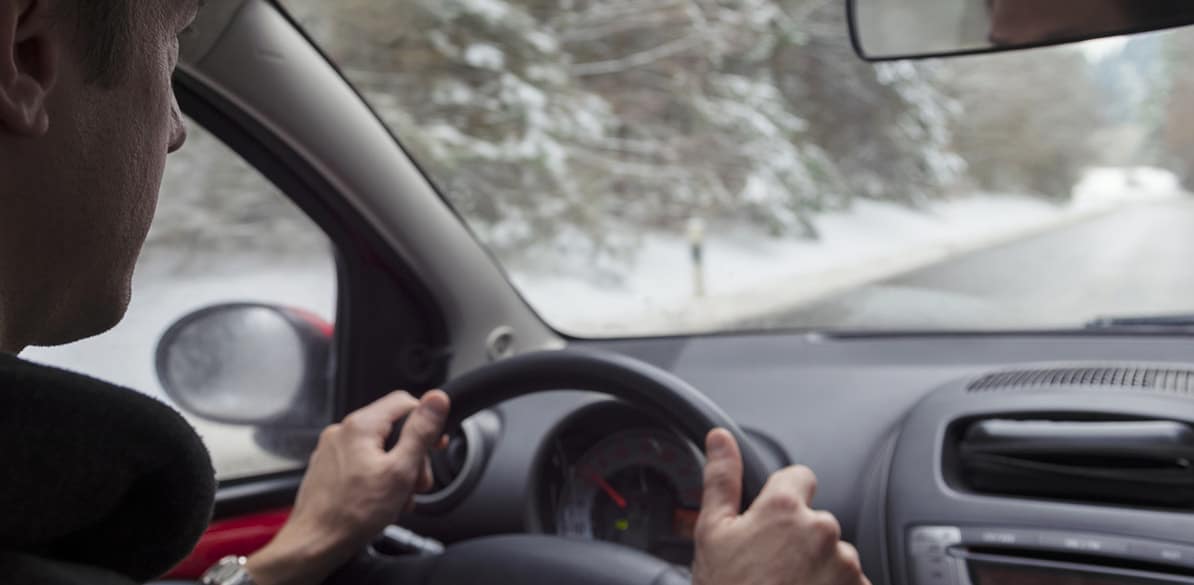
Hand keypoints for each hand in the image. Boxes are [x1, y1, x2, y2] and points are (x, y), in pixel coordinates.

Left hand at [245, 390, 449, 584]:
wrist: (315, 544)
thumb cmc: (352, 513)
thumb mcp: (401, 471)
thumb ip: (421, 432)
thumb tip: (436, 399)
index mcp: (361, 426)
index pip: (404, 402)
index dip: (426, 421)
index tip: (435, 444)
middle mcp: (342, 432)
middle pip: (392, 429)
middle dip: (411, 456)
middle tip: (416, 483)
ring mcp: (332, 451)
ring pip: (378, 449)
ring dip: (396, 471)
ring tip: (398, 497)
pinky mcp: (329, 469)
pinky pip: (362, 464)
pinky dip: (377, 479)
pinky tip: (381, 501)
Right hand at [692, 429, 868, 584]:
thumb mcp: (712, 533)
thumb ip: (721, 479)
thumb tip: (720, 439)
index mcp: (784, 507)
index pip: (799, 477)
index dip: (782, 497)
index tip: (770, 522)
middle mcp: (821, 529)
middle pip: (815, 520)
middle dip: (798, 539)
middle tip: (770, 569)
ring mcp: (844, 564)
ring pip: (833, 554)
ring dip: (817, 568)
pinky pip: (849, 583)